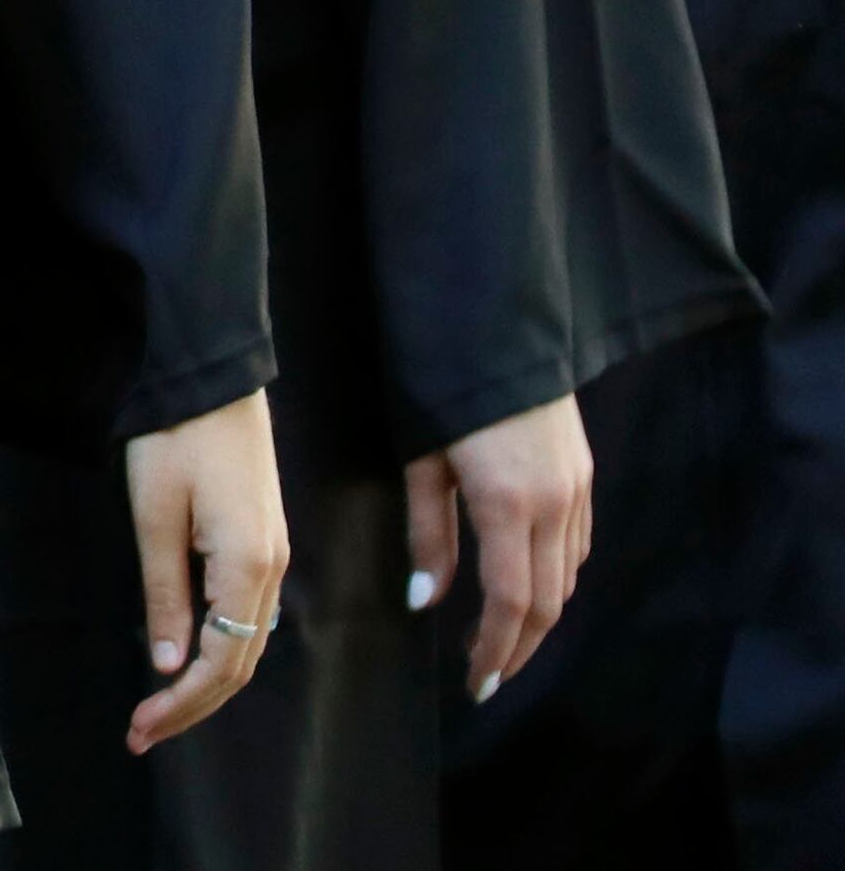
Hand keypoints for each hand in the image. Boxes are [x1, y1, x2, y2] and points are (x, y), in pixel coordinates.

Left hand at [123, 388, 291, 752]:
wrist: (213, 379)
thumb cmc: (176, 439)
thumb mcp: (154, 516)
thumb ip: (164, 593)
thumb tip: (166, 662)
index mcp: (250, 568)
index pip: (222, 664)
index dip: (182, 703)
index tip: (140, 729)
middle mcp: (274, 570)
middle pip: (241, 664)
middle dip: (191, 705)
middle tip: (141, 733)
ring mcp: (274, 554)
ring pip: (248, 641)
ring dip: (205, 681)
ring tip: (158, 707)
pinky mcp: (263, 539)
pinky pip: (248, 613)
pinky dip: (219, 647)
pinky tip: (187, 657)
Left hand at [406, 394, 591, 702]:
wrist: (494, 323)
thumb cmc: (438, 386)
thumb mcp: (421, 460)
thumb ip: (429, 535)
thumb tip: (426, 601)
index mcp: (510, 504)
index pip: (513, 602)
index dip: (496, 650)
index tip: (476, 684)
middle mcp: (556, 503)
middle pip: (549, 601)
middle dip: (520, 647)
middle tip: (489, 678)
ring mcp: (578, 488)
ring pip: (569, 575)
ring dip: (541, 617)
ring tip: (503, 641)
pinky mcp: (584, 473)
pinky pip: (577, 543)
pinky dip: (557, 576)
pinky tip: (531, 585)